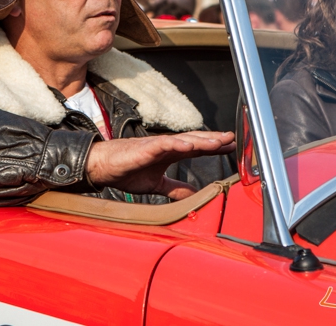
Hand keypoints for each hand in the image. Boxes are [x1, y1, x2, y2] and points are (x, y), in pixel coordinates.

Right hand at [85, 131, 234, 200]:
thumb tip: (193, 196)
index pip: (197, 148)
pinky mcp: (144, 148)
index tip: (231, 147)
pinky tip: (190, 146)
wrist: (102, 167)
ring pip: (184, 140)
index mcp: (169, 154)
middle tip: (233, 140)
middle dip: (214, 140)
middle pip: (195, 141)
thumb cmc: (125, 171)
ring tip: (219, 141)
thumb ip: (175, 189)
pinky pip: (163, 145)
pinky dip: (177, 144)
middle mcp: (166, 147)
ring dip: (202, 140)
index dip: (213, 147)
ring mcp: (156, 145)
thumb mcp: (156, 184)